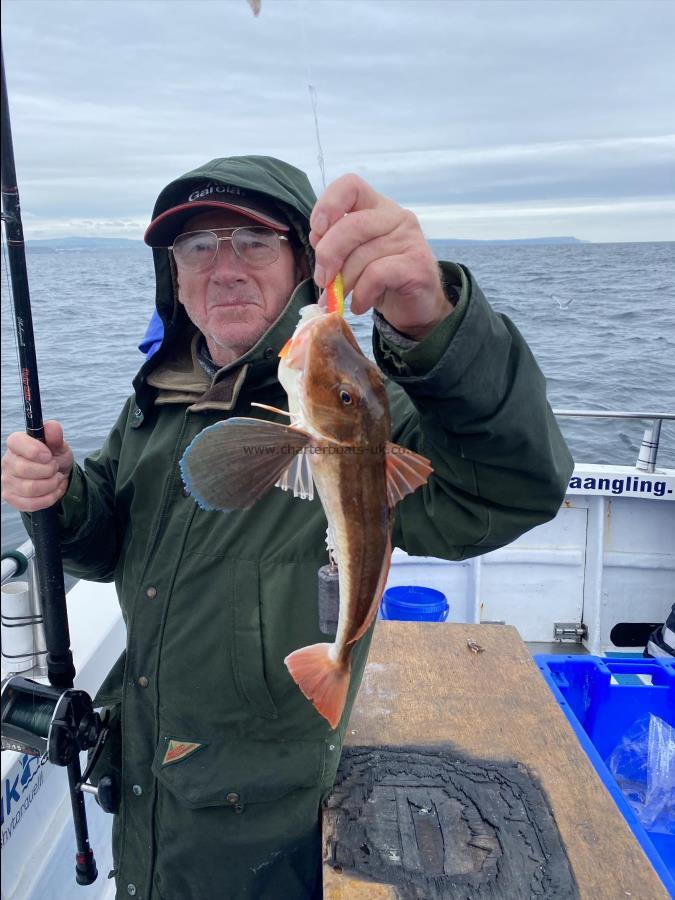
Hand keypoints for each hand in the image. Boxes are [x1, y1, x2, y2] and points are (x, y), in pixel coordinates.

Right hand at [1, 420, 72, 511]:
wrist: (57, 477)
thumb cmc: (54, 458)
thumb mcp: (59, 446)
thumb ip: (55, 436)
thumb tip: (52, 426)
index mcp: (16, 444)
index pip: (15, 442)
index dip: (34, 450)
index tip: (49, 455)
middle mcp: (7, 461)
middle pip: (24, 469)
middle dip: (48, 470)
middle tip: (55, 468)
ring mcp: (7, 481)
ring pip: (30, 488)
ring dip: (51, 485)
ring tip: (57, 479)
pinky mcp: (12, 498)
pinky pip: (31, 504)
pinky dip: (49, 498)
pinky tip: (55, 490)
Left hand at [309, 174, 452, 339]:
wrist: (415, 308)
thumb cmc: (380, 280)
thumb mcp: (352, 258)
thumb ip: (334, 243)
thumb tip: (317, 239)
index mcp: (377, 207)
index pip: (350, 185)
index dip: (328, 205)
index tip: (317, 232)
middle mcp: (397, 216)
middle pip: (352, 224)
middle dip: (329, 254)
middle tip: (323, 280)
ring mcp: (411, 239)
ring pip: (362, 255)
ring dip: (345, 283)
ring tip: (343, 298)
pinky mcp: (418, 265)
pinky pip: (376, 275)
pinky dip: (362, 294)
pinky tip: (360, 304)